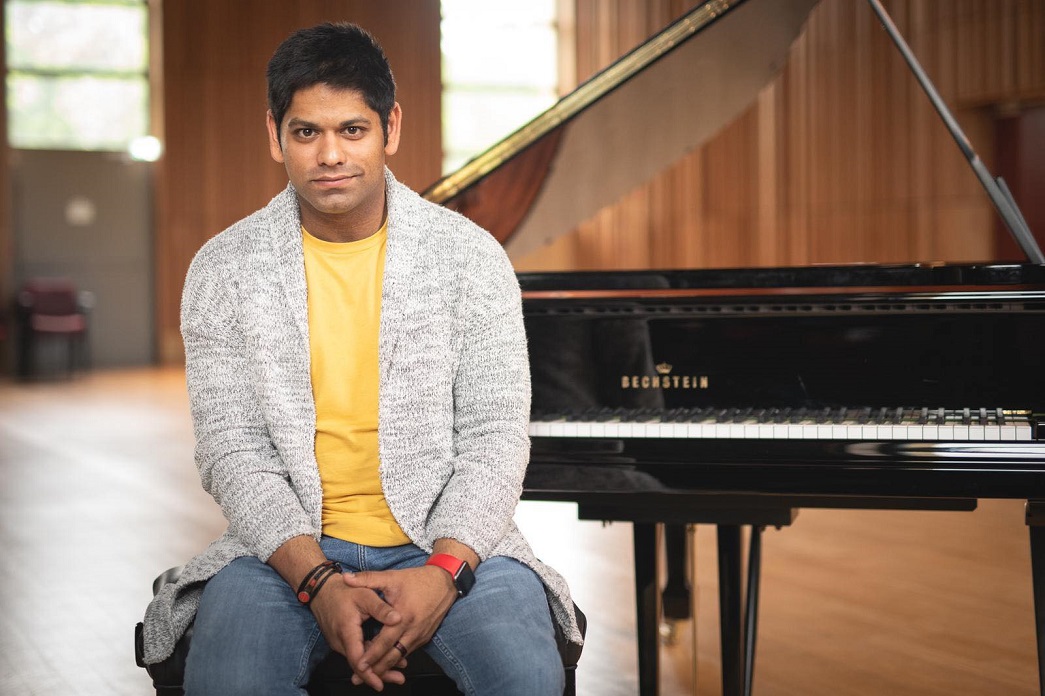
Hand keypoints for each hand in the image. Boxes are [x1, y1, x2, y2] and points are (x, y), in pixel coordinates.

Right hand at [308, 579, 405, 690]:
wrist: (322, 589)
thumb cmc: (343, 591)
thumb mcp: (365, 594)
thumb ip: (381, 608)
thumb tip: (398, 618)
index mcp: (347, 631)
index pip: (357, 659)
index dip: (369, 673)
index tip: (380, 683)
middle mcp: (340, 641)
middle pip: (359, 664)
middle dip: (378, 673)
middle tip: (399, 678)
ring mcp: (339, 642)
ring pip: (358, 660)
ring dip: (376, 666)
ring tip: (397, 672)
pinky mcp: (341, 641)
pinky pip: (356, 653)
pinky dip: (370, 657)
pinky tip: (384, 659)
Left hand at [341, 565, 457, 684]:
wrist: (445, 582)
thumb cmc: (417, 580)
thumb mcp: (391, 577)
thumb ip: (367, 579)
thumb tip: (346, 578)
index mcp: (403, 617)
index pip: (384, 642)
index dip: (371, 655)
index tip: (358, 665)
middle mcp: (413, 630)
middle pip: (392, 656)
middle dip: (376, 669)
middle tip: (360, 676)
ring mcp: (420, 635)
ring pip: (401, 656)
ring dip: (387, 666)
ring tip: (371, 675)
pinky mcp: (425, 637)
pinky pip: (408, 652)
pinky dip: (397, 658)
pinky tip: (387, 663)